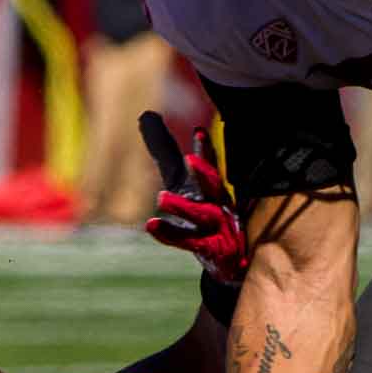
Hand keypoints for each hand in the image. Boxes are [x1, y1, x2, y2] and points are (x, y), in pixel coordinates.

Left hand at [140, 112, 246, 285]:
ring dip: (183, 206)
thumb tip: (146, 115)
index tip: (198, 132)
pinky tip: (151, 225)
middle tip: (190, 160)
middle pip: (213, 186)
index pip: (210, 164)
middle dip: (204, 173)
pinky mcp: (208, 248)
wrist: (225, 258)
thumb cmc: (198, 208)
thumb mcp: (180, 178)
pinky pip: (187, 241)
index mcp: (211, 185)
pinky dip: (169, 233)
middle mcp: (217, 202)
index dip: (206, 150)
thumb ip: (164, 150)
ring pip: (201, 215)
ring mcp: (215, 227)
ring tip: (161, 197)